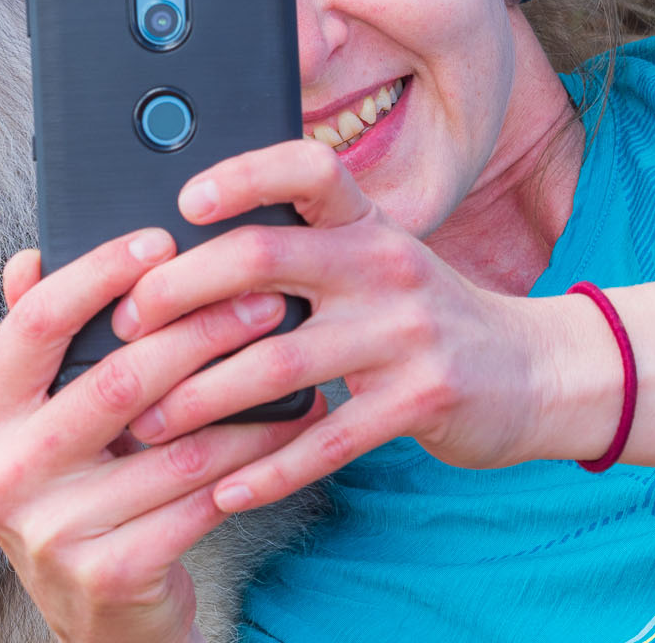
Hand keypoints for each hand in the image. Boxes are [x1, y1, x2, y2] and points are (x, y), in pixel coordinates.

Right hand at [0, 229, 324, 642]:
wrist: (100, 622)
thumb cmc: (84, 496)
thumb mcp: (47, 424)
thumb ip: (44, 346)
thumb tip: (32, 257)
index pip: (34, 324)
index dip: (98, 274)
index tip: (161, 240)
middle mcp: (2, 473)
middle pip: (116, 378)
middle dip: (199, 331)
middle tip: (260, 300)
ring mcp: (51, 530)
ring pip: (172, 443)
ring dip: (243, 398)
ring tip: (292, 361)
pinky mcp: (108, 573)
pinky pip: (198, 500)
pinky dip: (251, 460)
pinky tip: (287, 431)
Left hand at [109, 139, 618, 512]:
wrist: (531, 371)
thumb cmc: (418, 314)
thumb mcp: (372, 261)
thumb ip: (301, 249)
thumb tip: (181, 249)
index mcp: (366, 221)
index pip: (307, 167)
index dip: (244, 174)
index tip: (182, 201)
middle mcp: (384, 263)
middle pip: (264, 258)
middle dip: (179, 292)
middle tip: (124, 328)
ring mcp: (405, 332)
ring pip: (279, 360)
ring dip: (202, 396)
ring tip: (148, 421)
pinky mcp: (422, 399)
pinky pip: (328, 438)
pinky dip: (270, 468)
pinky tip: (224, 487)